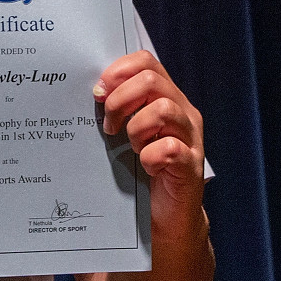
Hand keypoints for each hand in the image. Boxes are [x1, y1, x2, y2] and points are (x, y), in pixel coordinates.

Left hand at [96, 51, 205, 244]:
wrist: (166, 218)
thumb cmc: (141, 172)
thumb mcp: (127, 134)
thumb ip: (117, 110)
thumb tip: (90, 93)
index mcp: (166, 97)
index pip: (145, 61)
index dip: (118, 71)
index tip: (98, 93)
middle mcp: (183, 112)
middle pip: (151, 80)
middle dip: (119, 99)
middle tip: (108, 125)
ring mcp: (190, 138)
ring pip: (163, 110)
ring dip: (136, 128)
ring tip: (130, 147)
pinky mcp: (191, 165)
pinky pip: (169, 148)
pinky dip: (150, 157)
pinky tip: (146, 167)